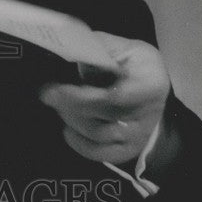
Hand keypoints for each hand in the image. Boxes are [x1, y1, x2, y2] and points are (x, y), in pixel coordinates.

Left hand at [39, 32, 170, 164]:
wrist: (153, 89)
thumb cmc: (134, 65)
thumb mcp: (123, 47)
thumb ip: (98, 48)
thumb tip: (68, 48)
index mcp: (151, 82)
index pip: (118, 95)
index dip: (85, 95)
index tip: (58, 88)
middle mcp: (149, 112)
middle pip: (105, 114)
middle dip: (70, 103)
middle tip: (47, 92)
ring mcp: (139, 134)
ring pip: (99, 134)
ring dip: (72, 118)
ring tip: (58, 104)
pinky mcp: (128, 149)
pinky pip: (101, 153)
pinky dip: (79, 143)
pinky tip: (67, 128)